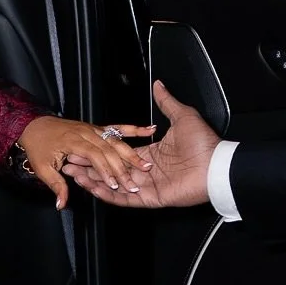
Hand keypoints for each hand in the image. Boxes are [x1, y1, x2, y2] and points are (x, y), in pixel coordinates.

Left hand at [15, 115, 147, 210]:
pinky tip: (150, 130)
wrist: (34, 125)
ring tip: (147, 166)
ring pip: (117, 141)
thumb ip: (56, 186)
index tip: (115, 185)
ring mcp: (93, 129)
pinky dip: (135, 129)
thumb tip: (61, 204)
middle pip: (109, 150)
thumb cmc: (38, 147)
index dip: (106, 171)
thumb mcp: (42, 169)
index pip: (94, 156)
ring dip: (133, 154)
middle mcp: (85, 133)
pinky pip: (119, 128)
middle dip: (123, 168)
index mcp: (72, 141)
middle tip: (135, 183)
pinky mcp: (97, 128)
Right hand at [65, 81, 219, 208]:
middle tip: (69, 161)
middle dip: (90, 167)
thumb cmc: (203, 143)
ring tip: (74, 175)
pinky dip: (109, 195)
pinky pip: (126, 200)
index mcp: (151, 153)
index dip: (100, 151)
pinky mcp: (151, 198)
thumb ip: (166, 102)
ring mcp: (148, 186)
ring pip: (114, 186)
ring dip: (94, 181)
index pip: (119, 154)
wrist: (216, 164)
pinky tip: (93, 189)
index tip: (82, 146)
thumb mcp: (182, 116)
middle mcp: (146, 171)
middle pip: (111, 171)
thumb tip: (158, 84)